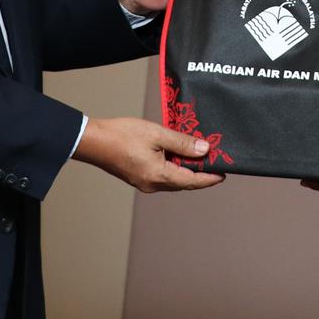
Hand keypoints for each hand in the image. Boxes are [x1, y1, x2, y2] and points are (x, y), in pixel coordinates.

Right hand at [74, 116, 224, 191]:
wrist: (93, 141)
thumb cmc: (122, 135)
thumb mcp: (157, 134)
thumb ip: (183, 143)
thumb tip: (205, 150)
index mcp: (159, 176)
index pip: (193, 181)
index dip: (210, 178)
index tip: (224, 173)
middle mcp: (153, 185)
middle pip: (184, 182)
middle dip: (200, 173)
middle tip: (214, 159)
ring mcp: (144, 183)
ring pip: (174, 180)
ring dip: (187, 169)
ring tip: (198, 154)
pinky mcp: (139, 178)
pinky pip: (163, 176)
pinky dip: (174, 167)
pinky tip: (177, 154)